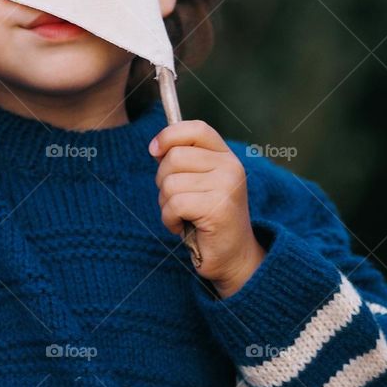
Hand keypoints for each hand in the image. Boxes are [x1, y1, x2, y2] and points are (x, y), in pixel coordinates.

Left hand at [149, 120, 265, 295]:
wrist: (233, 257)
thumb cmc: (207, 219)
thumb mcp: (197, 183)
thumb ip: (182, 162)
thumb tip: (156, 147)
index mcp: (226, 156)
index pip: (196, 128)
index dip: (169, 135)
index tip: (154, 151)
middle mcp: (230, 166)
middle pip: (174, 157)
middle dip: (163, 181)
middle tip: (177, 201)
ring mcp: (226, 186)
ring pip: (170, 183)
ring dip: (166, 205)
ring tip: (184, 216)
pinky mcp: (218, 208)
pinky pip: (174, 204)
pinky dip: (169, 219)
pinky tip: (183, 227)